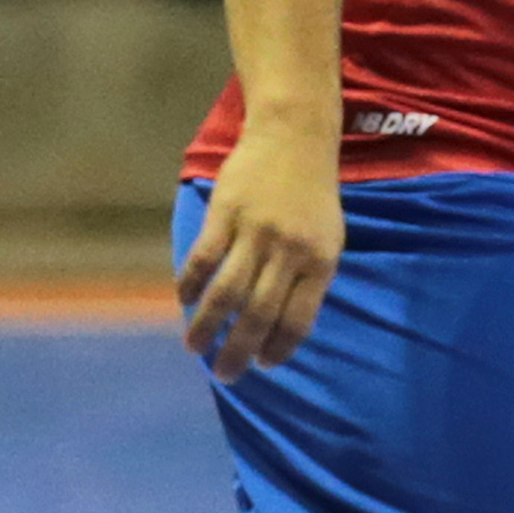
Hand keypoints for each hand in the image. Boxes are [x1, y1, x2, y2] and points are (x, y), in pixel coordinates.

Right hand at [176, 119, 343, 380]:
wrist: (295, 138)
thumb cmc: (313, 196)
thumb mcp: (329, 239)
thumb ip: (309, 279)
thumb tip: (283, 329)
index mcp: (320, 262)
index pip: (298, 320)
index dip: (279, 348)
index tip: (262, 365)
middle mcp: (289, 251)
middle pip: (259, 314)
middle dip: (239, 351)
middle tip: (225, 374)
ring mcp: (254, 232)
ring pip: (227, 292)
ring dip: (207, 326)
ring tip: (195, 347)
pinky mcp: (225, 213)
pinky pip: (203, 258)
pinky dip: (190, 284)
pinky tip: (184, 302)